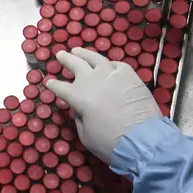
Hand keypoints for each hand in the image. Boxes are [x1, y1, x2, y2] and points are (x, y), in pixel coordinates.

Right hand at [46, 48, 160, 163]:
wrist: (143, 139)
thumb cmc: (110, 142)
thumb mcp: (86, 136)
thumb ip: (80, 119)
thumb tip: (80, 110)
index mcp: (78, 96)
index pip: (60, 87)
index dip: (53, 85)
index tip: (49, 83)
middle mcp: (92, 80)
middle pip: (75, 64)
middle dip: (66, 59)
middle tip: (60, 55)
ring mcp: (111, 74)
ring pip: (95, 58)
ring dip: (84, 53)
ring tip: (77, 50)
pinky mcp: (129, 75)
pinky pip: (116, 65)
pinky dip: (109, 64)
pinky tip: (107, 64)